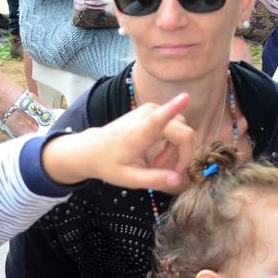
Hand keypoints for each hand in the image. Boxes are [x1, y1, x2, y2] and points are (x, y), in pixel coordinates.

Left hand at [41, 94, 193, 187]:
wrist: (92, 150)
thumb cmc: (110, 165)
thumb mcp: (130, 179)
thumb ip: (154, 180)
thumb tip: (178, 180)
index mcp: (138, 134)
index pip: (159, 118)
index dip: (174, 108)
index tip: (185, 97)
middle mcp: (145, 116)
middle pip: (182, 130)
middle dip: (183, 153)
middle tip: (168, 170)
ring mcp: (148, 110)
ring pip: (181, 127)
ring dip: (176, 148)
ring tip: (157, 163)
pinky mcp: (150, 110)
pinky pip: (174, 124)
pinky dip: (172, 141)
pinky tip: (157, 153)